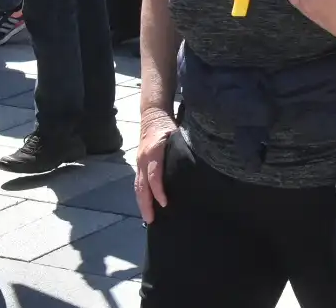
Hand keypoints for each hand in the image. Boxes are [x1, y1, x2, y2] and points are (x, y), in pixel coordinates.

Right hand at [135, 109, 178, 223]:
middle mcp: (143, 159)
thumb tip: (197, 164)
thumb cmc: (168, 126)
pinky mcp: (139, 165)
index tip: (164, 203)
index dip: (158, 190)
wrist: (152, 115)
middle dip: (146, 204)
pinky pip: (138, 183)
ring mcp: (139, 163)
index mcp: (154, 152)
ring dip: (142, 203)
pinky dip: (142, 196)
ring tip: (148, 218)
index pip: (154, 175)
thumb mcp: (176, 134)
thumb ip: (182, 149)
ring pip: (138, 187)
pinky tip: (147, 206)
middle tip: (152, 220)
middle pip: (142, 186)